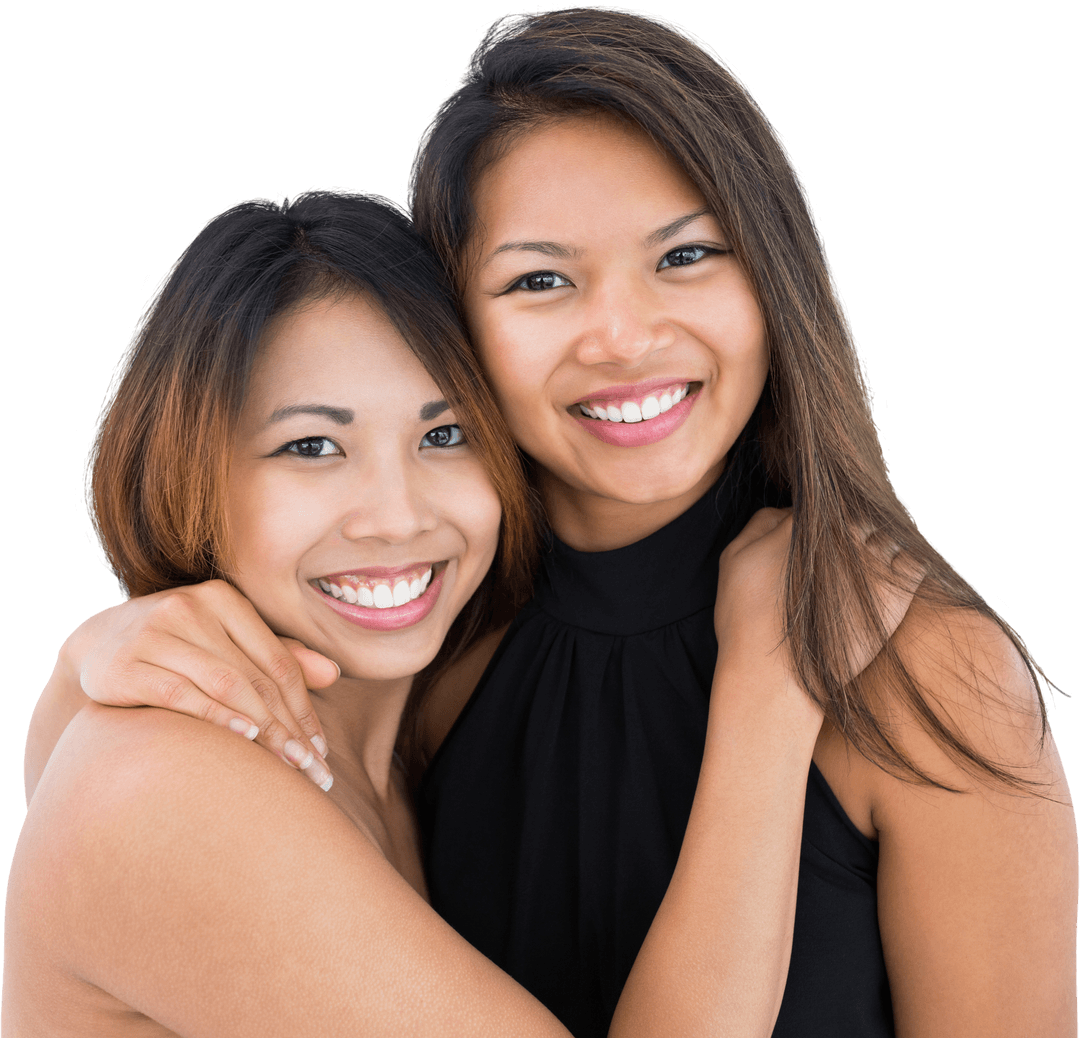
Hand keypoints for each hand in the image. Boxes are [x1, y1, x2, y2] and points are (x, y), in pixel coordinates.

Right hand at [58, 580, 337, 788]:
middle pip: (256, 677)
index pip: (277, 661)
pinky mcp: (125, 663)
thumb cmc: (179, 646)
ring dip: (263, 728)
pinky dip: (216, 717)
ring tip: (288, 763)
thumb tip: (334, 672)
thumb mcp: (226, 641)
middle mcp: (190, 607)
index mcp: (224, 599)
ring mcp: (155, 633)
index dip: (305, 707)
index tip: (321, 749)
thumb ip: (277, 654)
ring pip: (225, 684)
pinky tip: (244, 738)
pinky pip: (180, 693)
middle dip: (289, 728)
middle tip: (312, 770)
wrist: (96, 644)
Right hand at [713, 508, 923, 704]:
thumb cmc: (745, 621)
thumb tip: (787, 510)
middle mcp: (839, 535)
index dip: (815, 528)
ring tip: (864, 573)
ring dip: (878, 548)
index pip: (819, 509)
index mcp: (803, 524)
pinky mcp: (894, 592)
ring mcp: (870, 562)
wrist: (774, 675)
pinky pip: (914, 562)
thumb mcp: (733, 559)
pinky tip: (890, 582)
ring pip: (885, 537)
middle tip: (839, 563)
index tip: (812, 550)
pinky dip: (907, 565)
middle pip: (855, 519)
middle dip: (849, 534)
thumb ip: (760, 524)